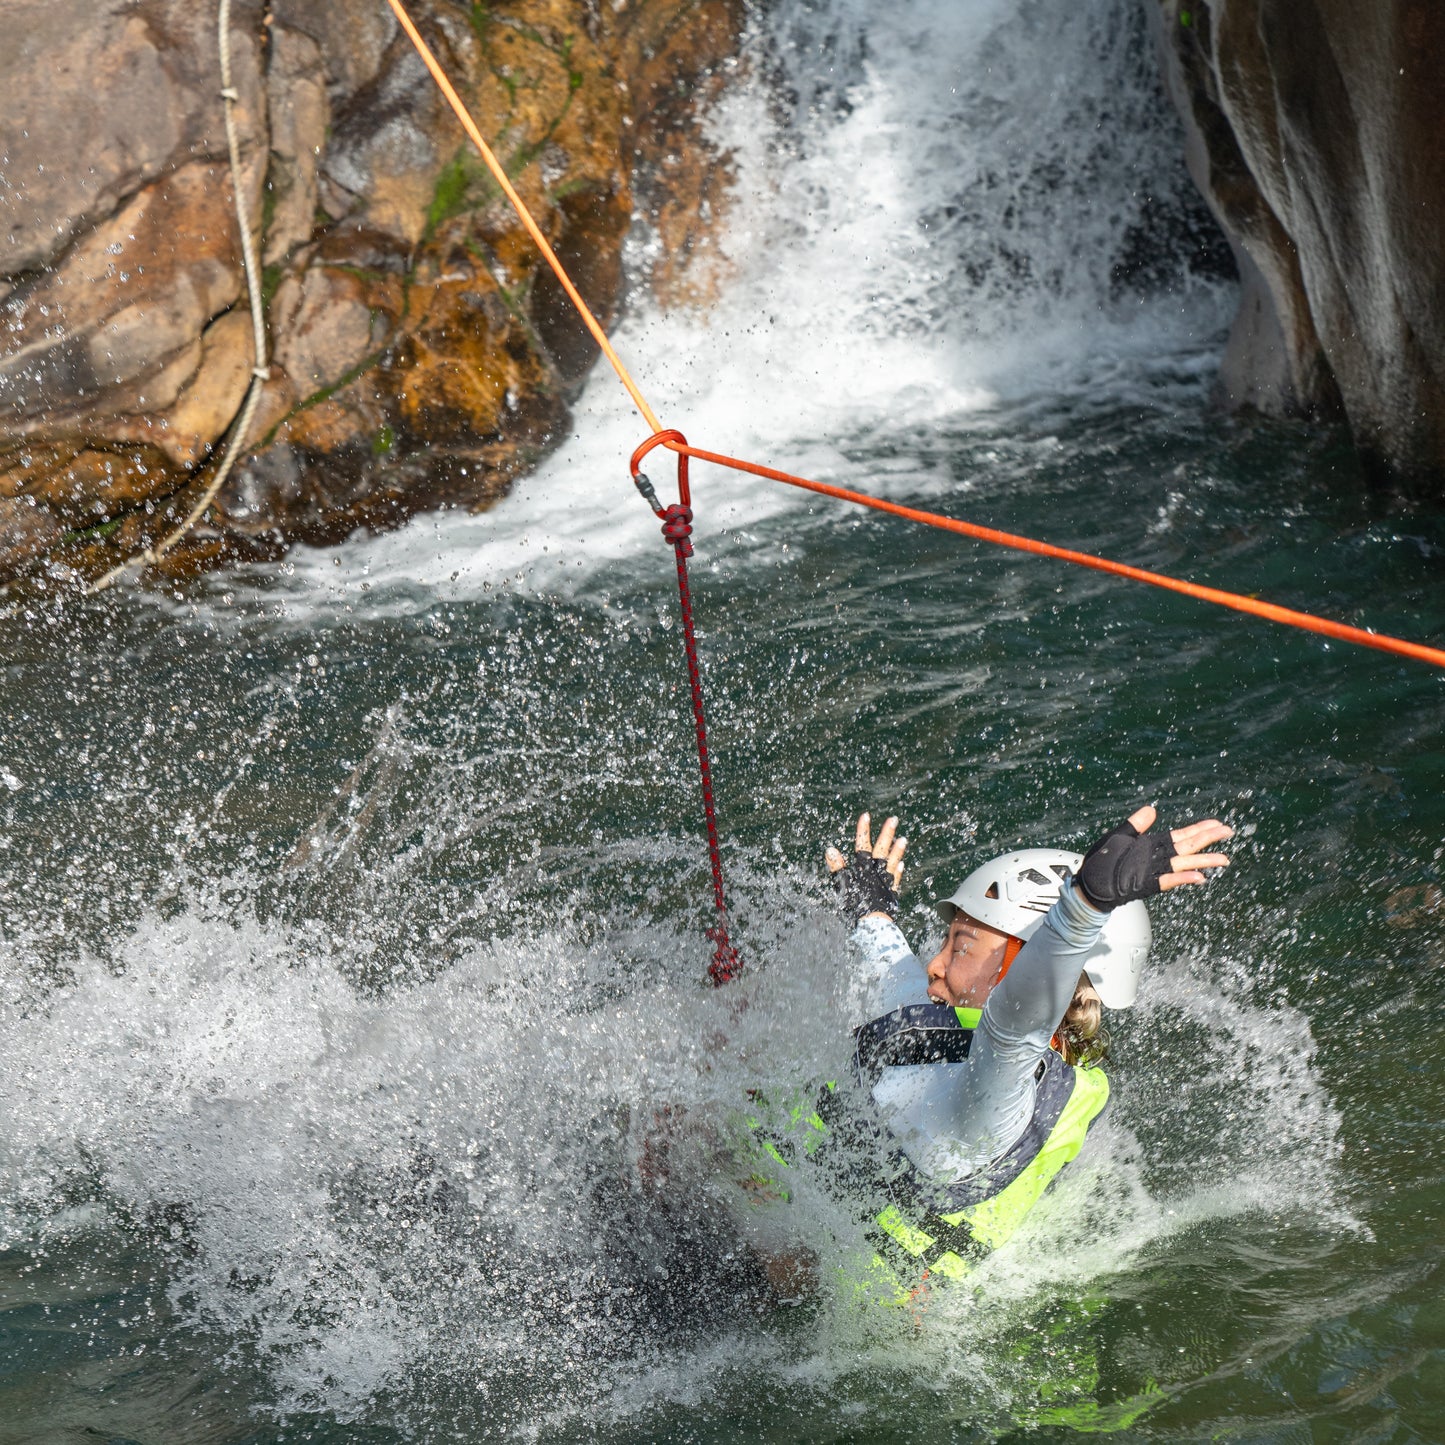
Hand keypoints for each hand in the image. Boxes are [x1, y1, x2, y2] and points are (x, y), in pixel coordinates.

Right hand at [825, 812, 906, 923]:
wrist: (872, 919)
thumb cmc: (855, 902)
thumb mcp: (842, 883)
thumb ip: (837, 866)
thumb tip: (830, 850)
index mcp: (863, 866)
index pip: (862, 843)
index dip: (863, 829)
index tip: (866, 815)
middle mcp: (876, 869)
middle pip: (882, 847)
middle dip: (887, 832)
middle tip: (894, 819)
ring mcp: (885, 879)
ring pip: (892, 860)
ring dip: (897, 849)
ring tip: (903, 839)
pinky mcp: (891, 890)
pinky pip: (896, 877)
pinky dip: (898, 870)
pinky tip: (901, 864)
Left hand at [1076, 804, 1231, 910]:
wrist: (1089, 882)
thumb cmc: (1102, 860)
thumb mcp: (1119, 836)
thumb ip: (1136, 824)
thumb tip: (1151, 809)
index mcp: (1153, 844)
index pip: (1182, 835)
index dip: (1200, 829)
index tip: (1218, 824)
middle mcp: (1158, 857)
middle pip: (1188, 846)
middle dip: (1209, 839)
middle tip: (1229, 832)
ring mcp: (1154, 871)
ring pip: (1184, 864)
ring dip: (1204, 861)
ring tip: (1224, 859)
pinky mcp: (1146, 884)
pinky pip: (1168, 881)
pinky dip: (1183, 879)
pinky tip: (1199, 877)